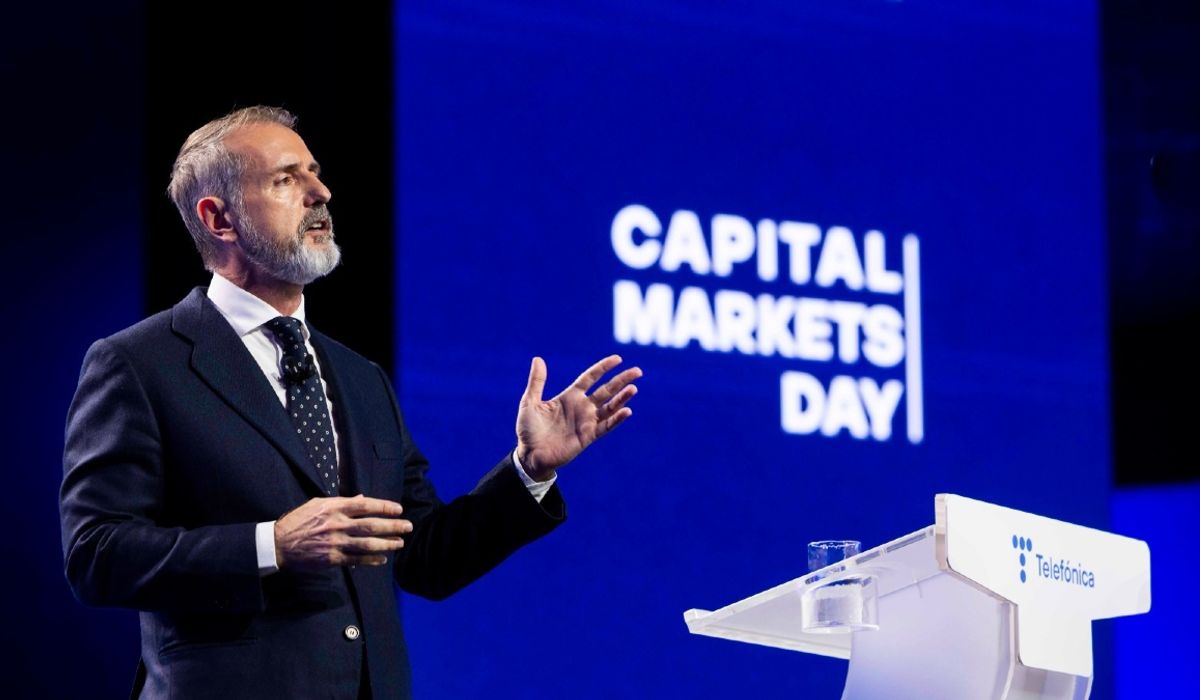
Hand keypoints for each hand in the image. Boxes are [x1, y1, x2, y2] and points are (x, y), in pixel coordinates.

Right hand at [274, 495, 411, 570]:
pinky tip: (382, 559)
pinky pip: (356, 560)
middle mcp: (337, 524)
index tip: (398, 509)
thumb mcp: (317, 504)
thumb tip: (362, 499)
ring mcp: (335, 543)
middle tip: (408, 526)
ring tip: (400, 542)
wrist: (278, 544)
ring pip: (367, 544)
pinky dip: (371, 560)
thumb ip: (341, 501)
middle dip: (393, 526)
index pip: (365, 505)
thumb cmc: (298, 521)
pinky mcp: (332, 559)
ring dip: (387, 544)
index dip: (384, 507)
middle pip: (371, 525)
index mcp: (333, 507)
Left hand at [516, 354, 640, 480]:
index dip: (603, 368)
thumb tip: (538, 359)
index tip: (618, 359)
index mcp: (569, 396)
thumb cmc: (529, 430)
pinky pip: (606, 426)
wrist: (530, 455)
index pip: (590, 378)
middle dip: (621, 380)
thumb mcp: (530, 402)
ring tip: (633, 388)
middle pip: (606, 390)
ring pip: (610, 407)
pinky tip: (626, 411)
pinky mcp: (588, 436)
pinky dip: (617, 419)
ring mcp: (587, 421)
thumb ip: (537, 382)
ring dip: (622, 398)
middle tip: (638, 371)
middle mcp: (582, 407)